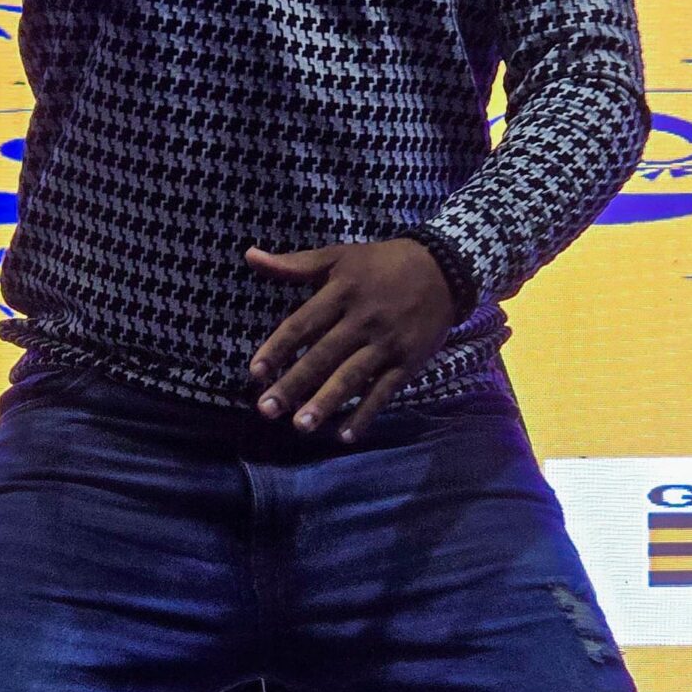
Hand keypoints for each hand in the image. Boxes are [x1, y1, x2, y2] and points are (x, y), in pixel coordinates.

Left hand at [246, 238, 456, 440]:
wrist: (442, 269)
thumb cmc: (380, 264)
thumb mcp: (338, 257)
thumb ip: (294, 264)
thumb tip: (249, 256)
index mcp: (341, 293)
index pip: (302, 324)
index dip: (278, 349)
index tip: (255, 372)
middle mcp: (362, 320)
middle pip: (322, 356)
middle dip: (293, 384)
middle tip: (266, 410)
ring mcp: (386, 343)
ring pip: (352, 376)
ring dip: (326, 402)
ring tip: (301, 426)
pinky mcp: (407, 361)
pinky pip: (384, 391)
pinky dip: (366, 413)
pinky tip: (346, 435)